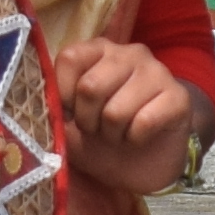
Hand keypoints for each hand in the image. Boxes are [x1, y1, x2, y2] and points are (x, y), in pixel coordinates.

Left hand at [56, 35, 204, 195]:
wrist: (147, 163)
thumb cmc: (103, 138)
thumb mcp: (70, 126)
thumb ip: (53, 109)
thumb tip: (36, 107)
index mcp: (99, 51)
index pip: (70, 57)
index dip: (64, 94)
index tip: (71, 113)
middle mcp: (130, 53)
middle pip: (91, 86)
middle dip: (88, 120)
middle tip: (98, 129)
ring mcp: (157, 72)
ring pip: (116, 110)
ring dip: (113, 134)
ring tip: (119, 134)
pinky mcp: (178, 97)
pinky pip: (144, 122)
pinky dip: (135, 139)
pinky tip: (139, 138)